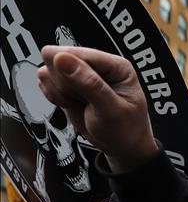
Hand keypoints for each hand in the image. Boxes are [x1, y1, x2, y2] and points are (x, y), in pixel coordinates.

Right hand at [37, 46, 157, 171]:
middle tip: (83, 101)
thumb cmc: (125, 130)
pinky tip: (72, 105)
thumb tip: (62, 58)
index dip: (69, 72)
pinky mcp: (67, 84)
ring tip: (81, 104)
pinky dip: (55, 97)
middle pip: (58, 59)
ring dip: (59, 92)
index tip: (75, 92)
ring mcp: (80, 73)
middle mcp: (97, 65)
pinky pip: (46, 83)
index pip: (78, 53)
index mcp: (115, 65)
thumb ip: (89, 84)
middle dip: (64, 85)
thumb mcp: (111, 110)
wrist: (122, 148)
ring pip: (49, 71)